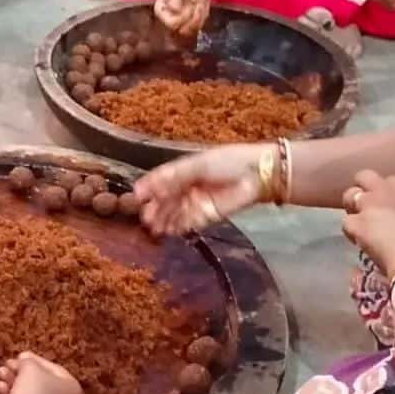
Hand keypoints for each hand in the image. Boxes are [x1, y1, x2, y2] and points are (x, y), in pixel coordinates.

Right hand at [0, 352, 81, 393]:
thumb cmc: (34, 391)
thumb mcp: (30, 367)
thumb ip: (28, 361)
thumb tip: (23, 361)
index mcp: (73, 389)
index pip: (53, 368)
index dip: (34, 360)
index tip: (19, 356)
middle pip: (40, 382)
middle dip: (20, 373)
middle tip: (7, 366)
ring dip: (13, 383)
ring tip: (0, 376)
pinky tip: (1, 391)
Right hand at [133, 144, 264, 235]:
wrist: (258, 175)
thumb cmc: (228, 162)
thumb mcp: (198, 165)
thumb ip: (174, 176)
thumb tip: (150, 185)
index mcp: (184, 170)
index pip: (161, 179)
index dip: (149, 187)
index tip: (136, 196)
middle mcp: (187, 186)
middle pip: (167, 198)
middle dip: (155, 207)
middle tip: (145, 217)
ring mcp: (197, 201)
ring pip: (175, 212)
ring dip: (164, 219)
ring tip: (154, 227)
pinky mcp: (207, 215)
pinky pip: (189, 222)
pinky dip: (178, 226)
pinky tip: (168, 230)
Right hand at [155, 0, 209, 38]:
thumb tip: (175, 9)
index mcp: (161, 12)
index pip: (173, 24)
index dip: (183, 17)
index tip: (189, 3)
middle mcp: (170, 19)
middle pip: (185, 31)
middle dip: (195, 16)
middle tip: (198, 1)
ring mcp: (182, 20)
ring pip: (196, 27)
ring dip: (202, 11)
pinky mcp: (193, 18)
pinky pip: (203, 20)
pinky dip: (206, 7)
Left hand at [341, 171, 394, 277]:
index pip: (388, 180)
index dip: (386, 193)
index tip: (390, 207)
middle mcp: (384, 189)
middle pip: (364, 177)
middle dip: (363, 190)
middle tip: (368, 208)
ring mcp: (368, 205)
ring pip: (349, 196)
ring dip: (352, 208)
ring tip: (360, 224)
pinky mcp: (357, 223)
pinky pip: (346, 223)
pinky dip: (351, 232)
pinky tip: (359, 242)